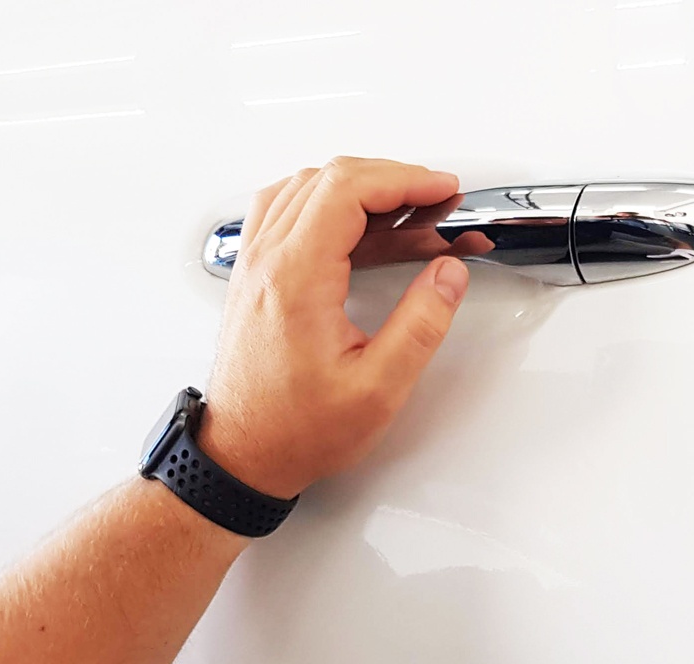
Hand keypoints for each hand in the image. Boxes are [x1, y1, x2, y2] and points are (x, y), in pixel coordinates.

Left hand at [201, 158, 470, 499]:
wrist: (244, 454)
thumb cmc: (295, 429)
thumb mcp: (379, 388)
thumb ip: (421, 324)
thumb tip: (449, 274)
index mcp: (296, 278)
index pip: (348, 190)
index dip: (405, 180)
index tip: (443, 191)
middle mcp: (268, 260)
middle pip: (329, 179)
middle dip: (392, 179)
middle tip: (438, 201)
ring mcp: (256, 264)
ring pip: (306, 188)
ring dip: (360, 187)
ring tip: (409, 213)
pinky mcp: (255, 275)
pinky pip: (286, 209)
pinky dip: (328, 202)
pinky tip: (360, 224)